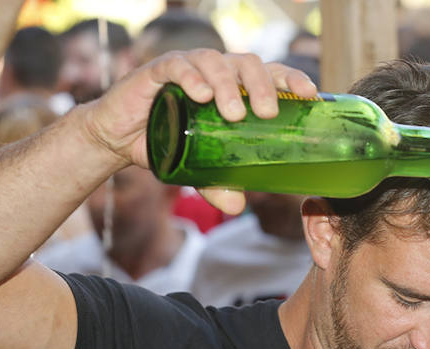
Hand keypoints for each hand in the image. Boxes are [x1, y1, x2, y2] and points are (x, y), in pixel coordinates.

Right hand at [82, 49, 316, 213]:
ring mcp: (188, 67)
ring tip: (233, 113)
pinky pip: (178, 65)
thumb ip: (217, 184)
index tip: (311, 94)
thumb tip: (238, 206)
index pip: (271, 73)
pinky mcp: (158, 70)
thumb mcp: (197, 169)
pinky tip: (200, 93)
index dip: (292, 78)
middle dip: (262, 84)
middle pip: (248, 64)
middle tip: (268, 112)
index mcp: (234, 87)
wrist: (119, 138)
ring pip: (216, 61)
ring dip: (228, 84)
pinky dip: (192, 77)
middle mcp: (216, 72)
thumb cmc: (168, 143)